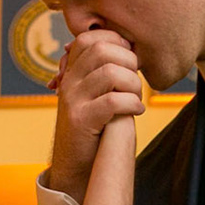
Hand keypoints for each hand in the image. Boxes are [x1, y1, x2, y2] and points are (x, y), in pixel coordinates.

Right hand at [46, 28, 143, 204]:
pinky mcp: (80, 120)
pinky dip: (132, 104)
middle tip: (135, 82)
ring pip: (111, 73)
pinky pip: (113, 100)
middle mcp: (68, 81)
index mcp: (71, 71)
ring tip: (135, 98)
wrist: (76, 166)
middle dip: (129, 62)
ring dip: (133, 85)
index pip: (90, 38)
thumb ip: (105, 72)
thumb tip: (132, 49)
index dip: (116, 42)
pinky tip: (136, 111)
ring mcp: (72, 99)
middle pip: (103, 50)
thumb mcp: (95, 94)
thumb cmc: (95, 128)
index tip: (130, 60)